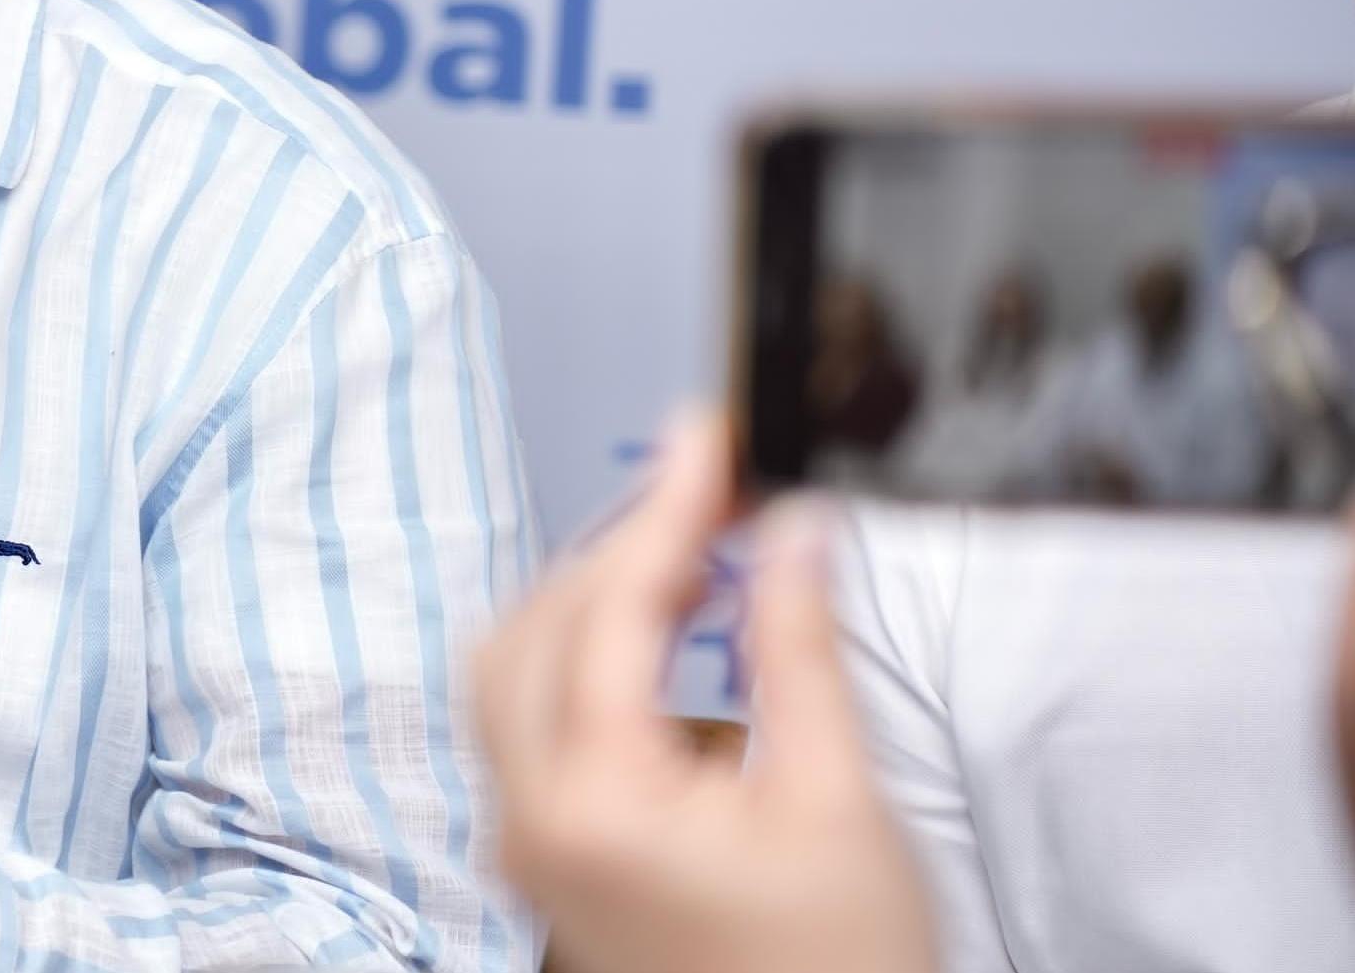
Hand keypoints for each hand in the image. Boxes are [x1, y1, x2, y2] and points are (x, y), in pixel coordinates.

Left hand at [473, 412, 931, 972]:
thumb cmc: (841, 968)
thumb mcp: (839, 801)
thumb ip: (799, 652)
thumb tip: (790, 531)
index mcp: (591, 800)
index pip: (608, 610)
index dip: (665, 509)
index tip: (706, 435)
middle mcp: (528, 817)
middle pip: (534, 627)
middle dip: (617, 547)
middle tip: (710, 487)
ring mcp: (526, 840)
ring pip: (514, 669)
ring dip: (591, 597)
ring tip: (695, 550)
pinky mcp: (547, 855)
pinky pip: (529, 722)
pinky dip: (583, 657)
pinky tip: (665, 634)